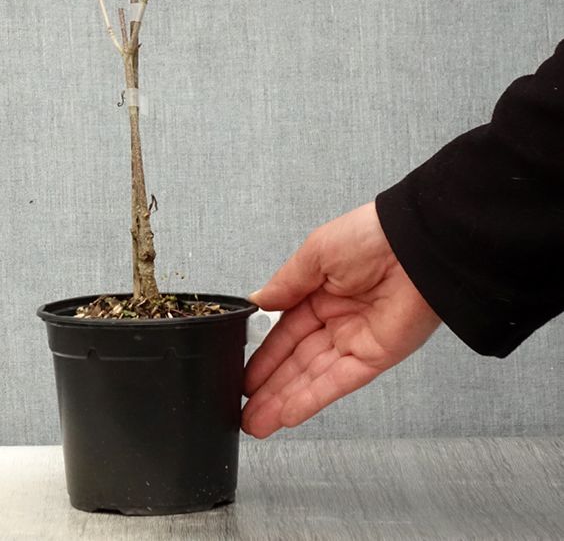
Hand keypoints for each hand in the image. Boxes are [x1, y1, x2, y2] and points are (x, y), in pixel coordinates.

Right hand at [242, 202, 440, 437]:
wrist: (416, 245)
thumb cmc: (370, 236)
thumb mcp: (315, 254)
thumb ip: (285, 285)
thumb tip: (257, 301)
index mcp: (320, 291)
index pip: (285, 332)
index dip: (264, 356)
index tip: (243, 376)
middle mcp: (337, 319)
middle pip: (295, 361)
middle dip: (269, 387)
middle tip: (242, 410)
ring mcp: (355, 340)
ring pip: (312, 377)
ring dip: (283, 401)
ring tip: (255, 423)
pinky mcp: (375, 356)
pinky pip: (338, 382)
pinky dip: (312, 399)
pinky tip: (287, 414)